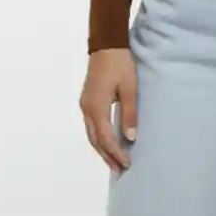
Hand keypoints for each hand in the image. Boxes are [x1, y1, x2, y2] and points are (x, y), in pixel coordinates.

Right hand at [79, 47, 137, 175]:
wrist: (107, 45)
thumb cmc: (120, 64)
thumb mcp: (129, 88)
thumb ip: (129, 113)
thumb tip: (130, 138)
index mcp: (96, 107)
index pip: (106, 138)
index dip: (116, 152)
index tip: (127, 164)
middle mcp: (87, 109)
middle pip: (95, 140)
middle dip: (107, 156)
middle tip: (119, 170)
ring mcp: (85, 104)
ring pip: (92, 134)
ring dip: (102, 148)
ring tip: (114, 161)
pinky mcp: (87, 100)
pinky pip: (92, 125)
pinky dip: (99, 137)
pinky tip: (107, 141)